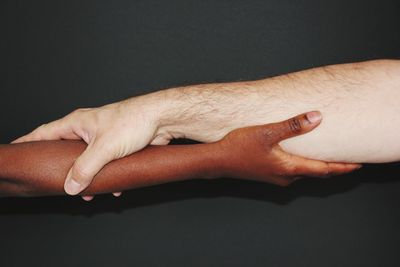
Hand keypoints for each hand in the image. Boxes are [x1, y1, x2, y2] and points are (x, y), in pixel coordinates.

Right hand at [12, 93, 172, 199]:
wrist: (162, 118)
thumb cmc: (134, 121)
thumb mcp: (104, 148)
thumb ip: (85, 168)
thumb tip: (70, 186)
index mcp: (77, 123)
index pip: (44, 133)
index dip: (28, 143)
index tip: (16, 153)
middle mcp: (87, 129)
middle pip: (66, 151)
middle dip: (64, 170)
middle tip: (58, 185)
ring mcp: (102, 137)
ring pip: (88, 160)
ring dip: (88, 177)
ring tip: (89, 193)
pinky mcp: (117, 145)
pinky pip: (106, 164)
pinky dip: (106, 176)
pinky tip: (113, 188)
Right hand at [218, 111, 360, 185]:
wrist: (218, 161)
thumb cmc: (240, 147)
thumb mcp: (267, 133)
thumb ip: (293, 126)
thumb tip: (317, 117)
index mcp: (290, 168)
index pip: (325, 170)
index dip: (343, 167)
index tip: (358, 164)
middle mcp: (286, 176)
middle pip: (317, 174)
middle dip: (334, 168)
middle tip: (348, 161)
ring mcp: (276, 177)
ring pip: (304, 173)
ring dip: (318, 167)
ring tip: (328, 158)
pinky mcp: (268, 174)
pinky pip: (293, 171)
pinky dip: (304, 165)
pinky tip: (300, 157)